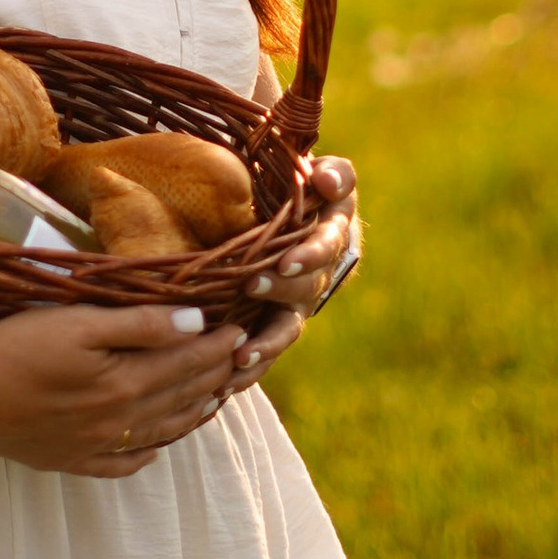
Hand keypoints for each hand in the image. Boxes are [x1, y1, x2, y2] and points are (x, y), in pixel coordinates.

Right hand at [0, 302, 249, 476]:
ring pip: (156, 432)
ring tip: (212, 401)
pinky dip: (143, 455)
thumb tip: (195, 323)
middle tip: (238, 363)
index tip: (240, 331)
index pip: (184, 364)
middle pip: (176, 398)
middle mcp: (116, 421)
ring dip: (189, 415)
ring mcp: (91, 445)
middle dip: (211, 378)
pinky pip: (118, 464)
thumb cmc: (17, 348)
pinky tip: (154, 450)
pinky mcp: (67, 459)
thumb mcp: (79, 324)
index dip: (215, 347)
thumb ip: (139, 326)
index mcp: (123, 384)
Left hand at [226, 155, 358, 393]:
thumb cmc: (308, 191)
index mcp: (332, 234)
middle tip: (252, 284)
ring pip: (285, 330)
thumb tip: (325, 179)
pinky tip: (223, 384)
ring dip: (265, 344)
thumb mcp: (326, 176)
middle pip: (304, 288)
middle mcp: (317, 276)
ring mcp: (295, 305)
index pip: (327, 245)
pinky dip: (249, 369)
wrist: (300, 222)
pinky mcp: (273, 325)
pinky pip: (265, 351)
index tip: (287, 259)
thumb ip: (333, 175)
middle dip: (279, 288)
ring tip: (240, 356)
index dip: (309, 254)